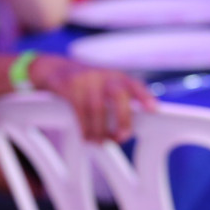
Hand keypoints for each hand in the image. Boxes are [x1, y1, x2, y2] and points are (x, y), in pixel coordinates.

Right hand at [27, 54, 156, 142]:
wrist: (55, 68)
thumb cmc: (88, 85)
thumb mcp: (105, 85)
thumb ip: (118, 101)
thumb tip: (127, 130)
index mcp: (117, 77)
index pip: (135, 85)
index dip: (145, 97)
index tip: (153, 110)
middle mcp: (104, 75)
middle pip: (119, 96)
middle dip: (123, 119)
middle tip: (122, 136)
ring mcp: (86, 79)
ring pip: (97, 108)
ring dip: (100, 130)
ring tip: (100, 142)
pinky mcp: (69, 86)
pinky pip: (79, 110)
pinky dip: (84, 127)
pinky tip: (86, 136)